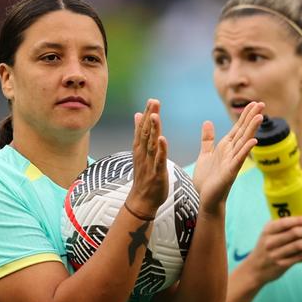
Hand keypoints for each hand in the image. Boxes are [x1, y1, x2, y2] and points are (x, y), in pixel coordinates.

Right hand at [127, 99, 167, 217]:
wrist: (141, 201)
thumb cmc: (143, 176)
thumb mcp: (140, 153)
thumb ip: (140, 134)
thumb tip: (138, 115)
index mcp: (140, 149)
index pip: (143, 128)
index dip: (147, 114)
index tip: (152, 101)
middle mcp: (143, 154)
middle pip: (146, 133)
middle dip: (150, 117)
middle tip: (154, 102)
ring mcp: (149, 164)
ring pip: (151, 144)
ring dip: (153, 130)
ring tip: (155, 116)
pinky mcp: (157, 174)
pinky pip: (159, 160)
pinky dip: (161, 150)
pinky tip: (163, 139)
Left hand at [191, 102, 263, 213]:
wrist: (205, 199)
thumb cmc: (206, 180)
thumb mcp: (205, 155)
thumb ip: (207, 139)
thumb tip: (208, 122)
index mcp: (226, 147)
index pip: (237, 128)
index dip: (245, 116)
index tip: (254, 103)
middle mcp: (232, 153)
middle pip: (243, 132)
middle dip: (251, 118)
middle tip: (262, 103)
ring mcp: (232, 162)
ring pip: (244, 142)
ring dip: (252, 130)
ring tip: (260, 117)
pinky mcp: (230, 172)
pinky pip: (239, 159)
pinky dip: (246, 150)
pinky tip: (253, 141)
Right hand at [238, 215, 301, 285]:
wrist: (255, 269)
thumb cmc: (265, 248)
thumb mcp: (266, 234)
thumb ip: (280, 226)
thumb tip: (300, 214)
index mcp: (268, 231)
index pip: (286, 222)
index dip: (301, 220)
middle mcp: (270, 242)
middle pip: (294, 233)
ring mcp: (276, 254)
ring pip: (299, 245)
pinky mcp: (282, 264)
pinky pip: (299, 257)